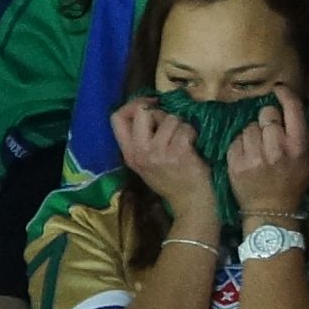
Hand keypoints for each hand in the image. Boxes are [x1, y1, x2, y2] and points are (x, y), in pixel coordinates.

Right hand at [111, 97, 217, 225]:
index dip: (133, 105)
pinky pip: (185, 128)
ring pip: (169, 118)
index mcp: (129, 154)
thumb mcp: (146, 162)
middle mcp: (140, 153)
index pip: (116, 118)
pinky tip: (192, 146)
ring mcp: (158, 153)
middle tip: (169, 127)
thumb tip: (148, 107)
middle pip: (142, 111)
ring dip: (181, 126)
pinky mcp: (178, 153)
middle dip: (160, 113)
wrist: (190, 203)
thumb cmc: (171, 180)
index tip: (149, 106)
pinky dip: (192, 133)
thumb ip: (141, 139)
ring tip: (183, 141)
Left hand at [228, 86, 308, 215]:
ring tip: (258, 148)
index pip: (291, 108)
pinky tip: (248, 156)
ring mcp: (254, 156)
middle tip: (270, 132)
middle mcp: (276, 148)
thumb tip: (295, 109)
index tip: (278, 90)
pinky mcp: (236, 163)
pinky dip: (241, 145)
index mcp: (298, 145)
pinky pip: (236, 139)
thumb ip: (308, 133)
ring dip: (253, 133)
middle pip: (266, 113)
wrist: (271, 211)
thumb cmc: (294, 181)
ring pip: (249, 126)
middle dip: (267, 119)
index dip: (284, 94)